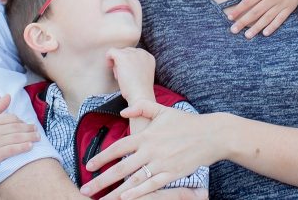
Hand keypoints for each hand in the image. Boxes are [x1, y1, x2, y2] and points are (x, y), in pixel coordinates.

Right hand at [0, 94, 40, 181]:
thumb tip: (6, 95)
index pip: (11, 118)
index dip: (21, 121)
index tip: (27, 124)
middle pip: (16, 127)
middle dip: (29, 128)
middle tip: (37, 130)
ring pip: (17, 138)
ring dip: (30, 137)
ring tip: (38, 138)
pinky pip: (12, 150)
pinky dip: (22, 147)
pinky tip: (30, 147)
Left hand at [80, 100, 216, 199]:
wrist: (211, 135)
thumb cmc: (186, 123)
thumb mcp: (163, 110)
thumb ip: (141, 107)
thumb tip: (123, 112)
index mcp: (146, 135)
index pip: (118, 147)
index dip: (102, 156)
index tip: (88, 165)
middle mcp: (151, 150)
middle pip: (121, 168)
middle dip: (101, 180)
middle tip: (86, 189)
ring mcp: (161, 164)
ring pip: (134, 181)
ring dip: (116, 192)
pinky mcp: (172, 174)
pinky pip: (151, 186)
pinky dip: (137, 193)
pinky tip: (125, 198)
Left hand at [107, 47, 155, 105]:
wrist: (140, 96)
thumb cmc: (139, 90)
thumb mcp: (142, 73)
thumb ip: (137, 65)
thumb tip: (123, 62)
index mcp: (148, 56)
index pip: (134, 54)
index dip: (129, 63)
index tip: (129, 73)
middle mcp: (142, 52)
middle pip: (126, 52)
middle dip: (123, 63)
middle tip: (125, 76)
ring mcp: (132, 54)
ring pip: (119, 53)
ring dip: (117, 64)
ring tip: (121, 76)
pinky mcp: (123, 57)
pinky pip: (111, 51)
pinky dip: (108, 58)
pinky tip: (110, 67)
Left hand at [226, 0, 297, 37]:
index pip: (247, 2)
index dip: (238, 10)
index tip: (229, 17)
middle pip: (255, 13)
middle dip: (243, 22)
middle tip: (233, 30)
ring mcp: (281, 4)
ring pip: (266, 18)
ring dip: (256, 28)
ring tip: (247, 36)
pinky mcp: (290, 7)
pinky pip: (280, 19)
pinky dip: (273, 27)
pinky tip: (265, 33)